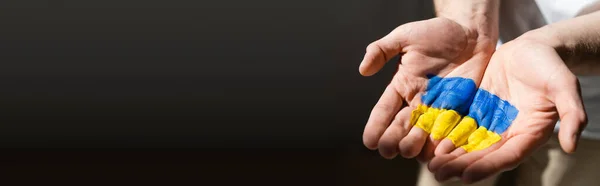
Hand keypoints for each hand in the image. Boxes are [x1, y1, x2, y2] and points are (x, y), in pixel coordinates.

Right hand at [360, 17, 495, 159]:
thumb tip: (362, 70)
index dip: (376, 126)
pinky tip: (436, 153)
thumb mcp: (405, 37)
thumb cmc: (437, 32)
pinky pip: (448, 131)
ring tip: (408, 151)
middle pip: (401, 127)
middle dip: (392, 140)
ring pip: (422, 134)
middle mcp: (417, 102)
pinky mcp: (459, 111)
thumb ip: (381, 50)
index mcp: (401, 87)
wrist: (471, 33)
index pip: (384, 110)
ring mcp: (438, 109)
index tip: (369, 142)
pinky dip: (441, 143)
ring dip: (414, 145)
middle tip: (387, 150)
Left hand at [426, 34, 587, 183]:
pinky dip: (444, 134)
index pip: (507, 156)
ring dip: (449, 155)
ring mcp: (490, 121)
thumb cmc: (550, 66)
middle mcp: (508, 132)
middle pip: (482, 154)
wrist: (531, 48)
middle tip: (438, 173)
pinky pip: (458, 125)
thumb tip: (572, 146)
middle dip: (460, 165)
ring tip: (430, 164)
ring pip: (467, 143)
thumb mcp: (565, 85)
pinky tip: (427, 141)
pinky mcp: (476, 109)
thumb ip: (571, 114)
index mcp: (529, 133)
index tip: (466, 177)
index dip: (487, 167)